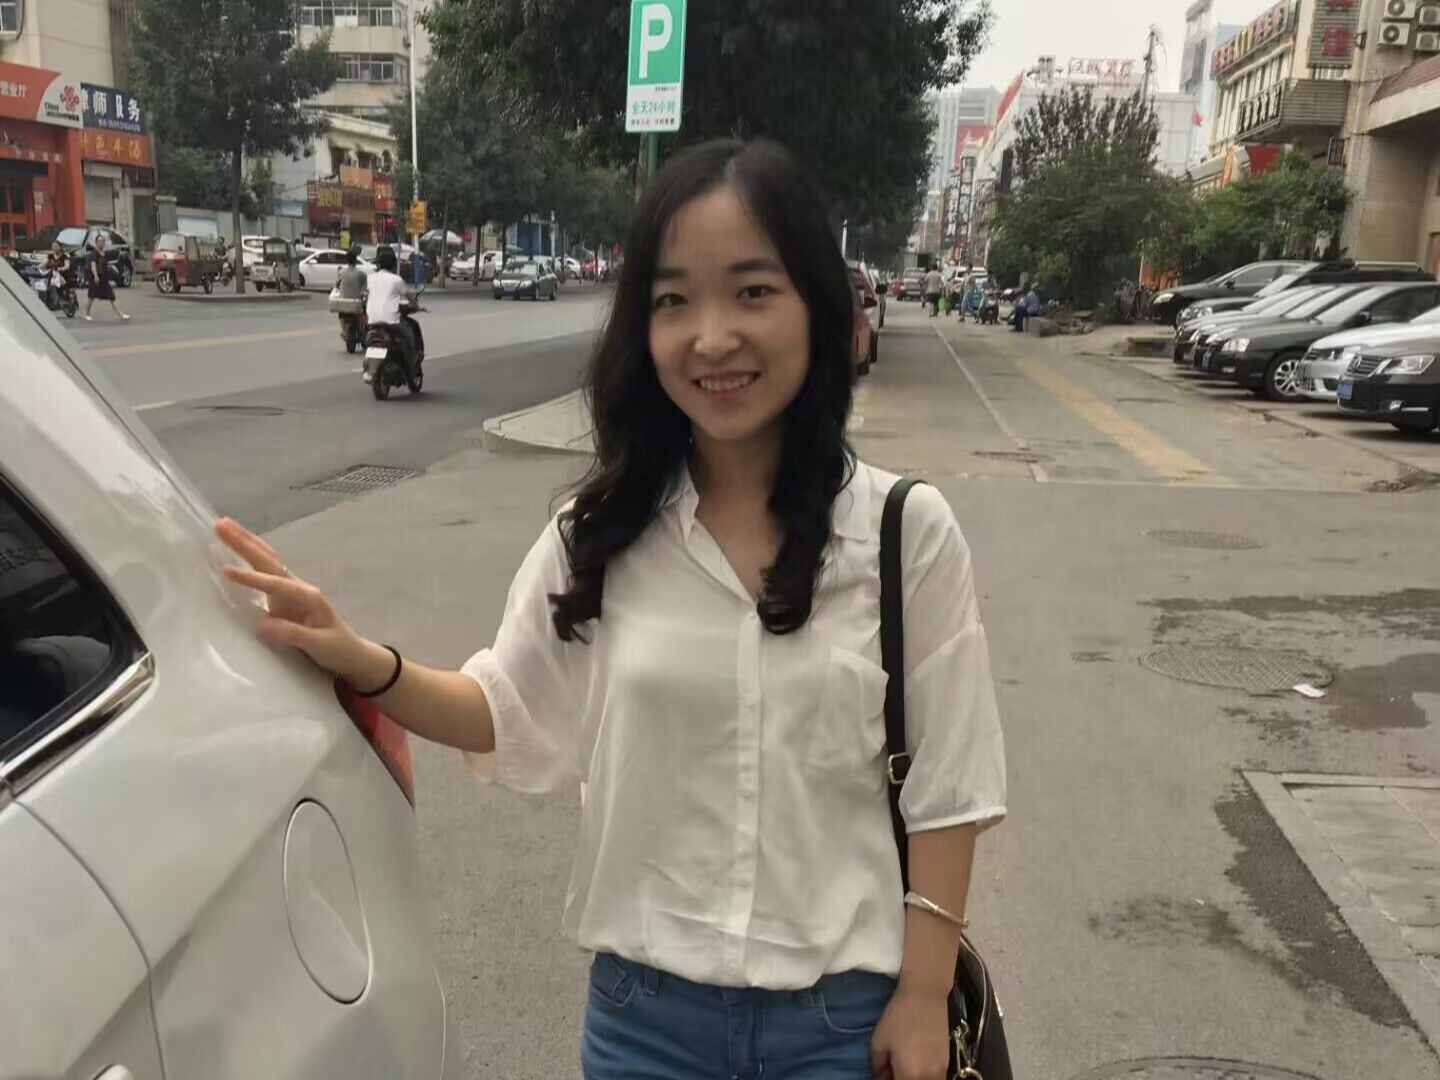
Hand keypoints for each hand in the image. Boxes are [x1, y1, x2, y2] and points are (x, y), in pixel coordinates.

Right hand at [215, 517, 377, 682]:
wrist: (349, 653)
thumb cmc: (337, 649)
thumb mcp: (318, 645)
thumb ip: (292, 634)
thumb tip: (261, 625)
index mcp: (308, 596)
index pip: (276, 584)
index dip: (252, 578)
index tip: (228, 571)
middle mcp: (298, 587)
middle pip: (268, 560)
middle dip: (244, 543)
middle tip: (220, 525)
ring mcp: (290, 590)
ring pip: (265, 561)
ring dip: (245, 543)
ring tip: (223, 526)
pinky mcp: (282, 597)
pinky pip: (263, 572)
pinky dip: (249, 558)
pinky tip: (236, 548)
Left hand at [870, 985, 949, 1079]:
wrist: (925, 995)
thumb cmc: (899, 1017)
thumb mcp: (879, 1042)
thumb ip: (878, 1067)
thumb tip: (880, 1078)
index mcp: (909, 1074)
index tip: (884, 1074)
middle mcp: (928, 1078)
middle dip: (900, 1079)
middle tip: (892, 1069)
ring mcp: (941, 1072)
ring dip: (913, 1079)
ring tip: (903, 1067)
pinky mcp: (948, 1063)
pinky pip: (936, 1079)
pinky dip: (924, 1077)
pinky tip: (915, 1065)